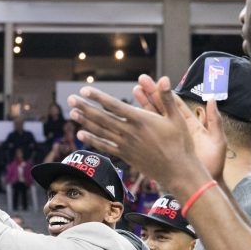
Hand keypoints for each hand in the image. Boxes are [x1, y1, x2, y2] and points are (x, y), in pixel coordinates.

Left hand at [66, 84, 213, 198]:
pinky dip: (92, 140)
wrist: (178, 171)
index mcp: (141, 120)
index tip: (84, 90)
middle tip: (70, 99)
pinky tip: (81, 134)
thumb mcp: (177, 118)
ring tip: (72, 113)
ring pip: (101, 131)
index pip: (114, 106)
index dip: (98, 98)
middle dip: (85, 107)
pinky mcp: (125, 156)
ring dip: (85, 122)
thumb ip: (167, 97)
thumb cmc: (181, 143)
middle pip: (102, 118)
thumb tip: (163, 78)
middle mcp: (130, 132)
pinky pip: (105, 146)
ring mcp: (126, 145)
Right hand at [133, 75, 226, 180]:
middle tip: (139, 83)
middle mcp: (177, 129)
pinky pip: (148, 137)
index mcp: (189, 124)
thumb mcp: (217, 140)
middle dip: (149, 95)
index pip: (174, 104)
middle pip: (161, 109)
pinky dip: (139, 129)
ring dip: (141, 108)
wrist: (205, 182)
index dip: (164, 92)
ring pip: (152, 121)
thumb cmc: (214, 163)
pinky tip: (129, 120)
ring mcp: (167, 139)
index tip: (155, 81)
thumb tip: (212, 99)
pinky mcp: (160, 150)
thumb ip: (214, 120)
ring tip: (133, 95)